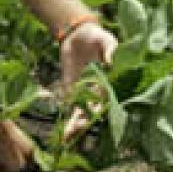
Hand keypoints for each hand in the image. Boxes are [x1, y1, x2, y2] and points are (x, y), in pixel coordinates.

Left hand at [59, 21, 117, 138]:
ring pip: (80, 111)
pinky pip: (69, 103)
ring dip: (74, 125)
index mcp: (106, 81)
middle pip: (90, 110)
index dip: (97, 110)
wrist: (78, 33)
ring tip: (66, 138)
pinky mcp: (70, 86)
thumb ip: (109, 49)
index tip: (89, 119)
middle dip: (82, 122)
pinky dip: (66, 115)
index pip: (103, 99)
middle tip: (73, 132)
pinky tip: (62, 129)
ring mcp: (83, 89)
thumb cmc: (97, 36)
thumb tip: (110, 63)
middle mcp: (96, 89)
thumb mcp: (105, 39)